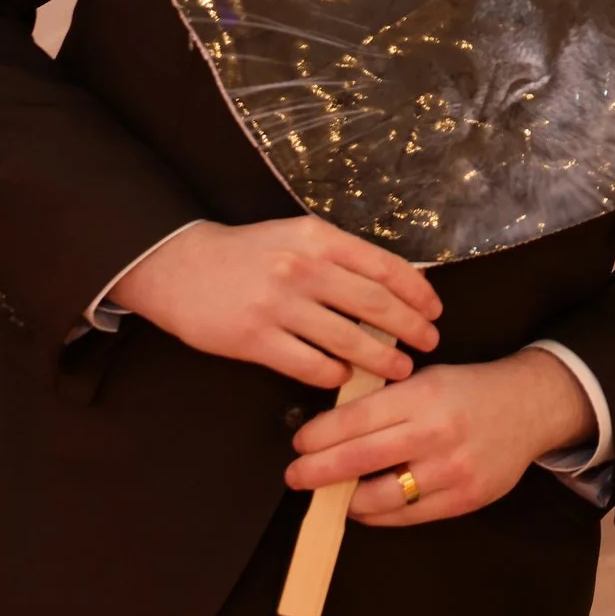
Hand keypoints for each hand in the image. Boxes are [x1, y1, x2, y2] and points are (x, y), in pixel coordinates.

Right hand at [107, 216, 440, 389]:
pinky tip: (347, 377)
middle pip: (374, 304)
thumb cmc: (248, 253)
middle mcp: (303, 269)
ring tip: (401, 368)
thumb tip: (393, 286)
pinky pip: (308, 364)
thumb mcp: (297, 237)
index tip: (435, 310)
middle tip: (429, 342)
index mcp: (319, 239)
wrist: (180, 265)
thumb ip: (340, 257)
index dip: (417, 292)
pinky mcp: (254, 339)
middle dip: (410, 327)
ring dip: (381, 357)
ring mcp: (278, 305)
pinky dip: (335, 374)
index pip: (384, 266)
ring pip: (347, 338)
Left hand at [284, 349, 597, 525]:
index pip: (355, 420)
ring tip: (330, 493)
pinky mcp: (464, 499)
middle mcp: (436, 433)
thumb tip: (328, 430)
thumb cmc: (468, 390)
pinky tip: (365, 505)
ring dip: (346, 498)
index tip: (299, 443)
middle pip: (359, 460)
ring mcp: (451, 471)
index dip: (318, 436)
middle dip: (317, 472)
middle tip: (295, 475)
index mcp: (422, 395)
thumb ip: (384, 403)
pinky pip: (406, 516)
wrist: (530, 407)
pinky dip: (377, 514)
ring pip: (380, 497)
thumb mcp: (426, 379)